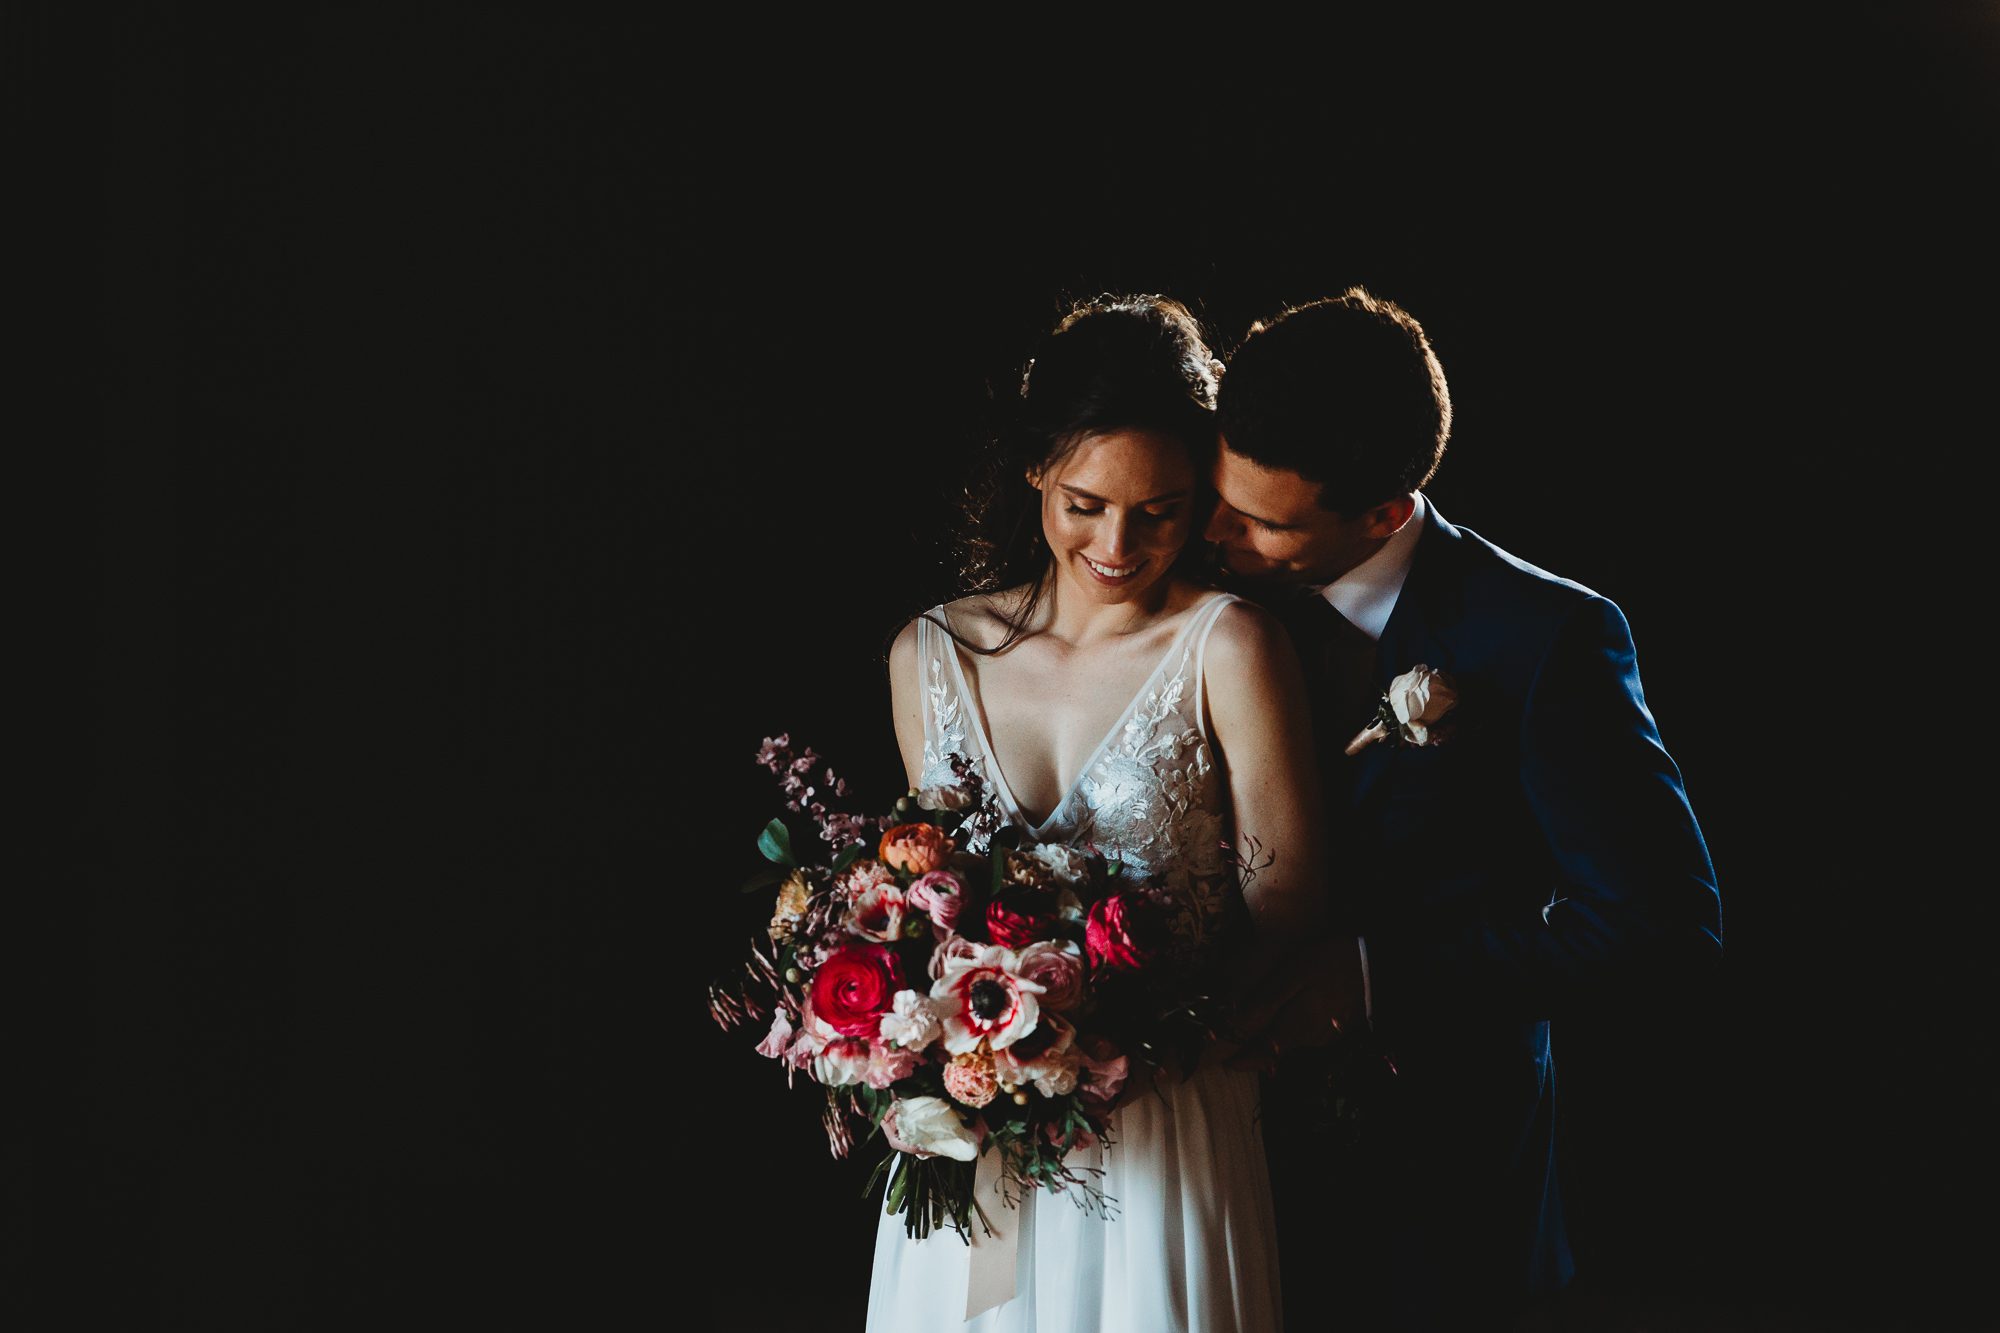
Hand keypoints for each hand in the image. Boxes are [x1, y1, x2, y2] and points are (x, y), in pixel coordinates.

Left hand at [1225, 933, 1365, 1072]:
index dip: (1243, 1060)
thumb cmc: (1331, 964)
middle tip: (1235, 1051)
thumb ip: (1266, 1001)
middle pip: (1277, 1052)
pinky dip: (1291, 1031)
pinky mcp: (1338, 1025)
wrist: (1376, 964)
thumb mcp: (1294, 974)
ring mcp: (1326, 1034)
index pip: (1263, 1054)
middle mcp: (1310, 1039)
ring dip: (1273, 1042)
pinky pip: (1307, 1034)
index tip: (1225, 1063)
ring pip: (1292, 1043)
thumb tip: (1235, 1024)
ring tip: (1256, 1033)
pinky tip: (1288, 1018)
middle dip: (1256, 1053)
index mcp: (1296, 1029)